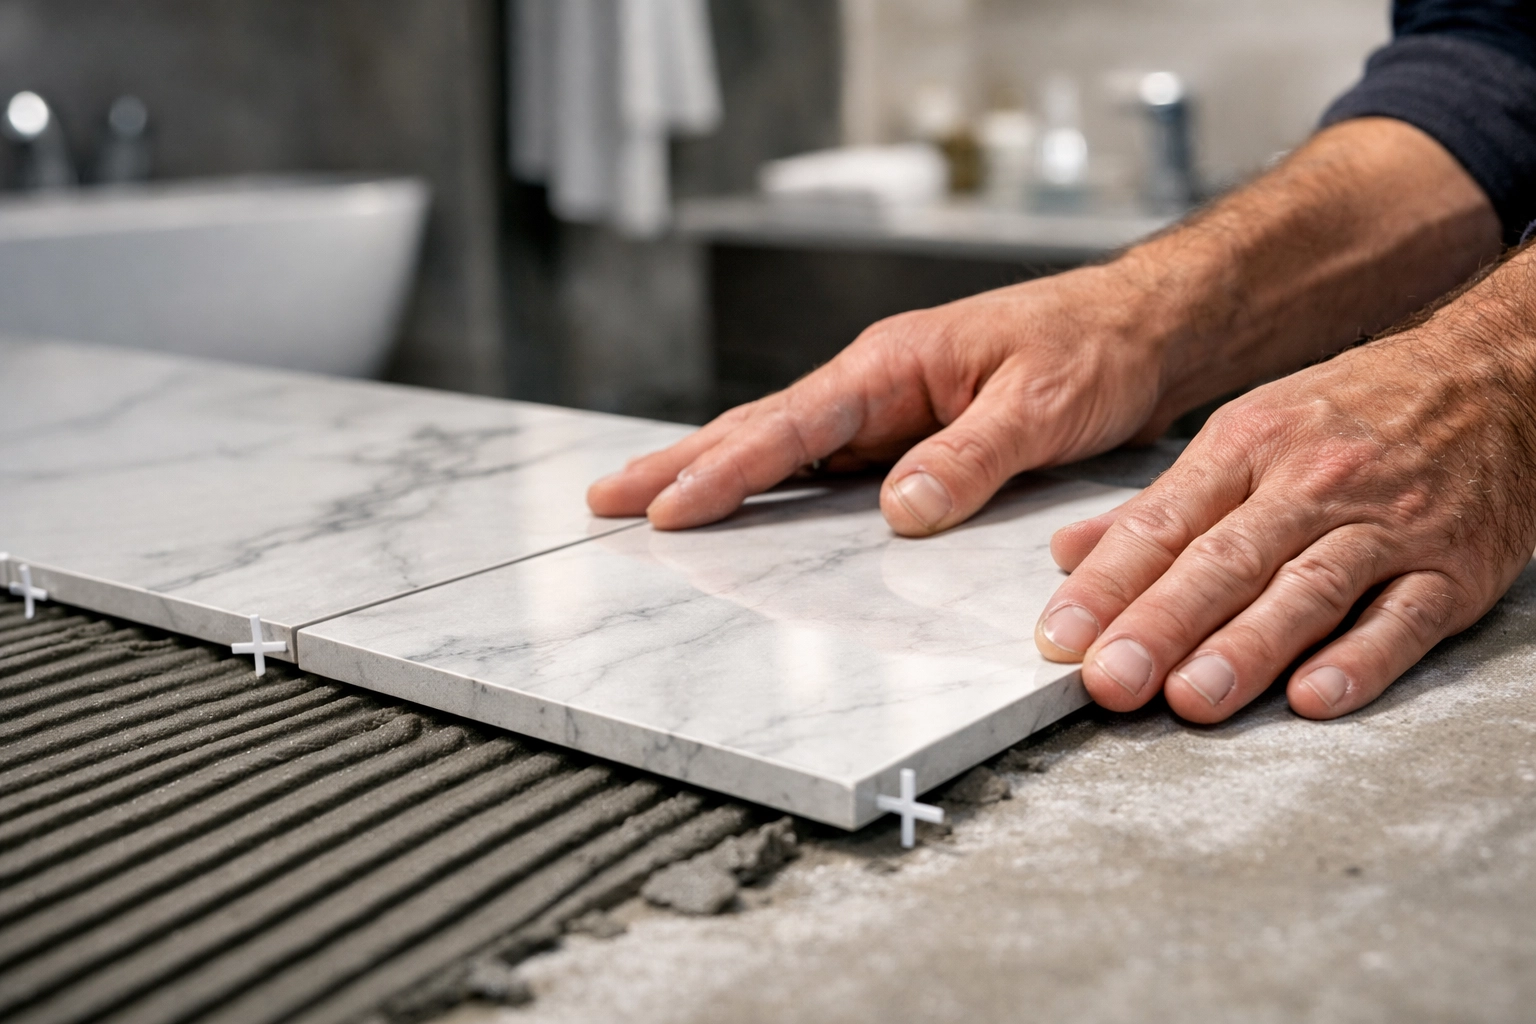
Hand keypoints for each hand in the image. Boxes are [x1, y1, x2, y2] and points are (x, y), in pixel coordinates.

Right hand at [588, 265, 1177, 533]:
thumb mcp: (1041, 404)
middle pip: (760, 430)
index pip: (791, 424)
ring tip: (649, 502)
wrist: (1142, 332)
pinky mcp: (910, 436)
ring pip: (783, 447)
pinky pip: (827, 466)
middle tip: (607, 498)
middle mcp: (878, 385)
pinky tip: (746, 506)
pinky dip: (773, 483)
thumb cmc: (1095, 350)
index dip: (726, 470)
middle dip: (681, 465)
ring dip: (714, 473)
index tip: (668, 507)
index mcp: (894, 366)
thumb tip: (898, 514)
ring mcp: (888, 411)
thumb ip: (970, 458)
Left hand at [1035, 316, 1535, 721]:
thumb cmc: (1355, 413)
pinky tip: (1314, 696)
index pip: (1161, 524)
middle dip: (1159, 625)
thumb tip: (1070, 553)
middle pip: (1223, 562)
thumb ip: (1159, 504)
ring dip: (1246, 648)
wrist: (1494, 374)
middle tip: (1108, 680)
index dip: (1106, 585)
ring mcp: (1386, 527)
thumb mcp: (1246, 432)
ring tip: (1191, 697)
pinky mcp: (1452, 569)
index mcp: (1246, 447)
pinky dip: (1360, 660)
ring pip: (1306, 590)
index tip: (1060, 637)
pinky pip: (1403, 618)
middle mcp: (1311, 485)